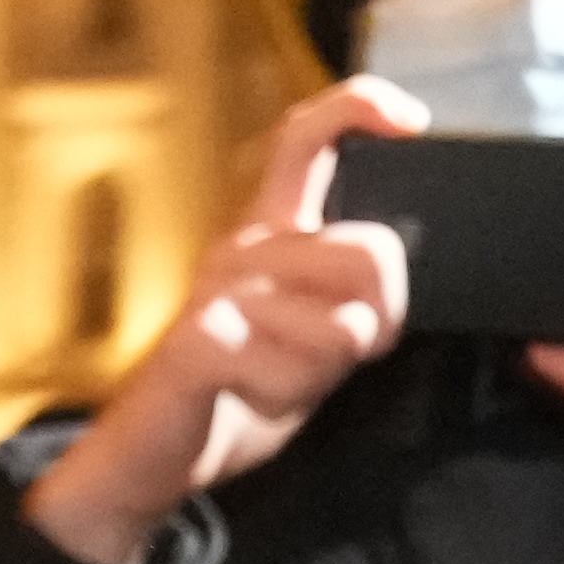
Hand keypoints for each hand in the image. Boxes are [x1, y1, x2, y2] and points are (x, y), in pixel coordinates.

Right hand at [15, 84, 419, 563]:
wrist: (151, 455)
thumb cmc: (236, 392)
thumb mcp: (313, 337)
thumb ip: (351, 299)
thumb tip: (392, 274)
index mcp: (271, 233)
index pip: (307, 137)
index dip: (360, 107)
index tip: (412, 120)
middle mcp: (244, 246)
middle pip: (371, 254)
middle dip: (385, 318)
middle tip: (348, 353)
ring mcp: (217, 289)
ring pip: (340, 326)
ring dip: (326, 373)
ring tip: (278, 380)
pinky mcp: (196, 341)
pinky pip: (290, 369)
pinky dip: (285, 396)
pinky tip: (249, 395)